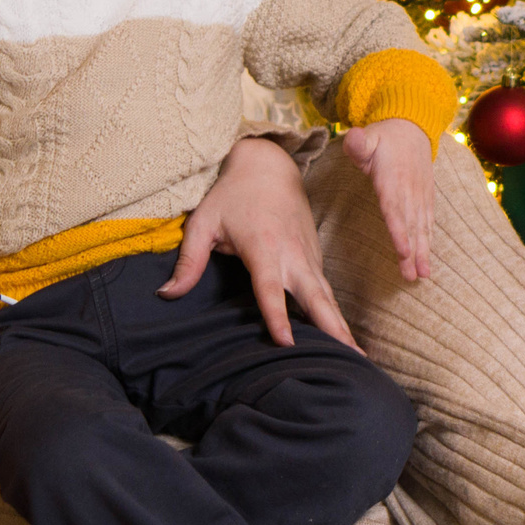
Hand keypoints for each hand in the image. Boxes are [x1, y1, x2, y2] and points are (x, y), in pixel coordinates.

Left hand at [160, 134, 358, 350]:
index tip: (287, 343)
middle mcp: (292, 254)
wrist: (269, 165)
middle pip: (316, 297)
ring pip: (328, 296)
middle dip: (333, 328)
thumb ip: (188, 261)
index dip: (277, 316)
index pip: (270, 289)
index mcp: (264, 247)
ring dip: (342, 325)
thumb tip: (166, 294)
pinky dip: (335, 313)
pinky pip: (326, 289)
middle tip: (350, 359)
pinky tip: (342, 338)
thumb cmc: (232, 195)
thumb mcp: (203, 223)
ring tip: (358, 359)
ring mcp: (308, 255)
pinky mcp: (314, 256)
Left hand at [341, 117, 434, 280]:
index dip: (399, 231)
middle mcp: (408, 191)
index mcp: (391, 180)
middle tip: (411, 276)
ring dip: (423, 252)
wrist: (412, 129)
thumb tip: (353, 138)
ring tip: (423, 275)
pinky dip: (429, 241)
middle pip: (409, 225)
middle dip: (412, 252)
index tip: (402, 251)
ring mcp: (419, 196)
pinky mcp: (425, 198)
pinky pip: (428, 222)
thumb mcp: (367, 136)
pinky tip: (428, 259)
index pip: (394, 209)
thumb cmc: (383, 137)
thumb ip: (359, 143)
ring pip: (421, 227)